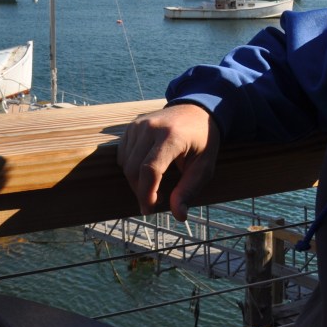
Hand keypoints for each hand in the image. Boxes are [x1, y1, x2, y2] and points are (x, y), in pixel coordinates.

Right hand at [117, 103, 220, 220]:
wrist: (195, 110)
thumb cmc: (202, 141)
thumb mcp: (204, 167)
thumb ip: (189, 190)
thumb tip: (179, 216)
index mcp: (172, 137)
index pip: (150, 169)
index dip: (146, 194)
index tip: (149, 210)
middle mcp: (151, 127)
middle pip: (134, 169)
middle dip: (140, 191)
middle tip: (153, 202)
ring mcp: (139, 125)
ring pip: (125, 164)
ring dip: (135, 181)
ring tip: (153, 185)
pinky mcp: (132, 126)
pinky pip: (122, 154)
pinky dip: (130, 168)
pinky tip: (145, 169)